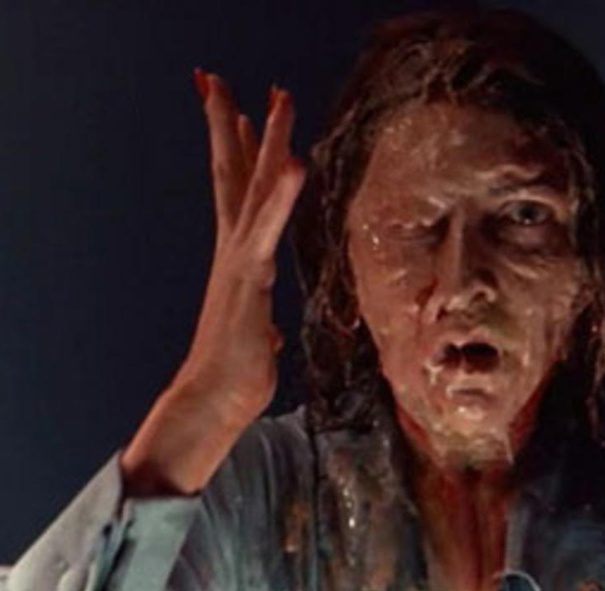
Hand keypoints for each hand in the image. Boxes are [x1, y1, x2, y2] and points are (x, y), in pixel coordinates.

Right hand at [171, 70, 304, 427]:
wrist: (213, 401)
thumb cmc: (235, 373)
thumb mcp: (254, 340)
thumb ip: (259, 325)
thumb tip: (266, 337)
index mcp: (240, 257)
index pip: (237, 192)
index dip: (239, 151)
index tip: (242, 114)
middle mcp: (235, 248)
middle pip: (233, 173)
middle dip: (231, 123)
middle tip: (219, 77)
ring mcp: (240, 258)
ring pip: (253, 187)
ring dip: (265, 139)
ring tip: (276, 97)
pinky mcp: (249, 277)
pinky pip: (267, 227)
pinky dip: (281, 194)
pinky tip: (294, 160)